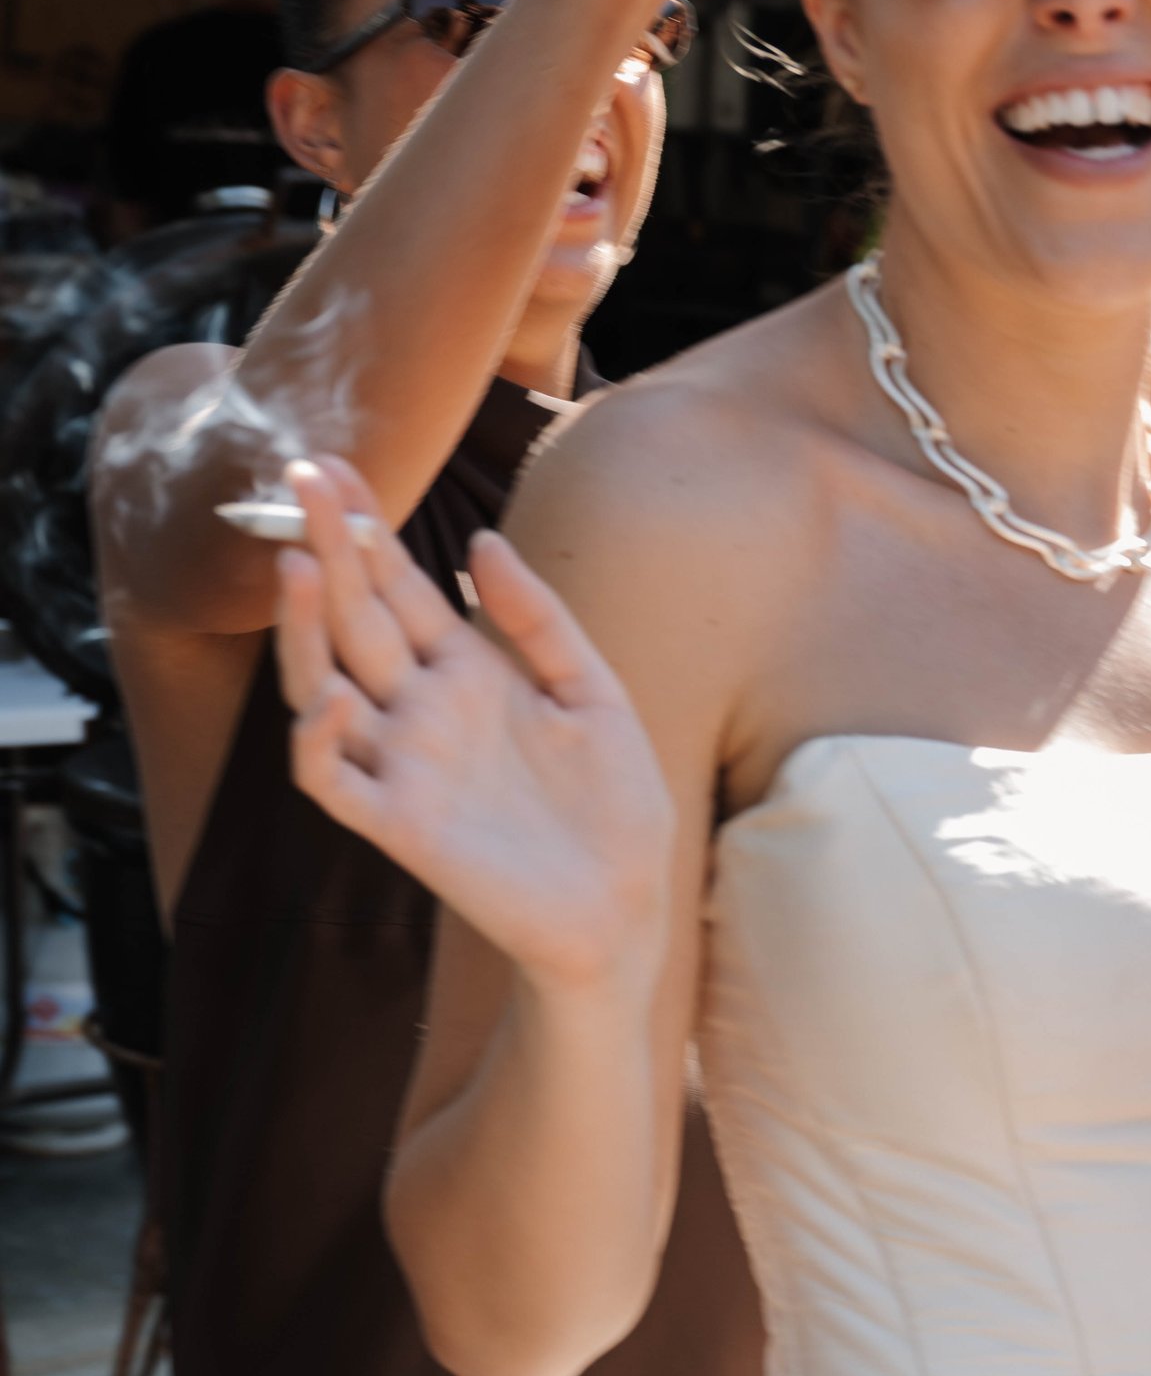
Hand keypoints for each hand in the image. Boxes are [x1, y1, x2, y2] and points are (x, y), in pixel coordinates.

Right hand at [273, 455, 673, 992]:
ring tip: (297, 565)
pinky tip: (337, 696)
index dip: (364, 529)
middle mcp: (423, 712)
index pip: (399, 588)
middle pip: (355, 618)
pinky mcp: (398, 825)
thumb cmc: (615, 809)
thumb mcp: (595, 695)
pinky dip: (320, 739)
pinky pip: (331, 779)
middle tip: (297, 477)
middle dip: (324, 549)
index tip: (333, 466)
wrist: (628, 908)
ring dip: (303, 630)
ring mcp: (404, 766)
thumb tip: (481, 543)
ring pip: (322, 686)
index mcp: (468, 674)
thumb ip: (542, 621)